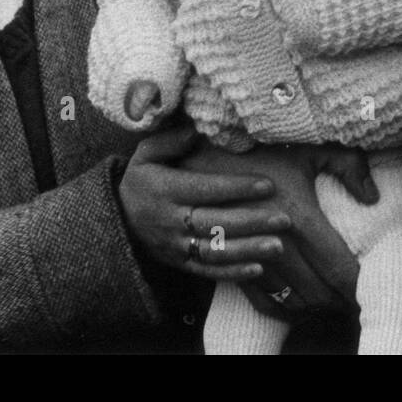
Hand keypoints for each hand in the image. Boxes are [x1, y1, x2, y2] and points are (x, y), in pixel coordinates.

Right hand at [118, 123, 292, 282]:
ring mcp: (175, 246)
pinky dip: (233, 272)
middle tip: (285, 219)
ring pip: (214, 251)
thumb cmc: (141, 179)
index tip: (268, 185)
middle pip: (215, 223)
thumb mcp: (146, 154)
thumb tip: (197, 129)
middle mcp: (170, 221)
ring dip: (249, 250)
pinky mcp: (178, 263)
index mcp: (164, 190)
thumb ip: (171, 140)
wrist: (116, 219)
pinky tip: (259, 268)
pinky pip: (207, 271)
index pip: (206, 189)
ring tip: (279, 246)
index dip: (237, 188)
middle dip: (252, 222)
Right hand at [183, 143, 375, 316]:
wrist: (202, 153)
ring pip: (287, 299)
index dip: (356, 285)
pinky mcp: (235, 266)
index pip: (337, 268)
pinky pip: (257, 300)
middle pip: (315, 291)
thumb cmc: (261, 149)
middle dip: (336, 300)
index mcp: (299, 216)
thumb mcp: (309, 148)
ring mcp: (251, 257)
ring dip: (307, 305)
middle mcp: (273, 242)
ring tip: (324, 300)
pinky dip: (277, 307)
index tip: (366, 285)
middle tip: (349, 297)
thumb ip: (348, 165)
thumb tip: (372, 197)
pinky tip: (292, 301)